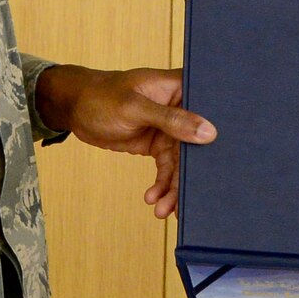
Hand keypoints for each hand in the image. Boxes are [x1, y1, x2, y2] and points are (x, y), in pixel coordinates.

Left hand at [35, 65, 213, 217]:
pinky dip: (162, 186)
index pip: (210, 110)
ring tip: (164, 209)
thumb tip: (209, 133)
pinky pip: (167, 169)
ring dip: (174, 187)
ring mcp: (170, 128)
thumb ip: (171, 120)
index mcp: (181, 88)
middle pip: (198, 144)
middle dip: (193, 173)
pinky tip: (153, 198)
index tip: (224, 164)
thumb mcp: (135, 108)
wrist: (74, 108)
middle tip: (188, 200)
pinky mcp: (157, 144)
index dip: (219, 134)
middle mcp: (181, 108)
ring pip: (182, 162)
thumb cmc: (102, 96)